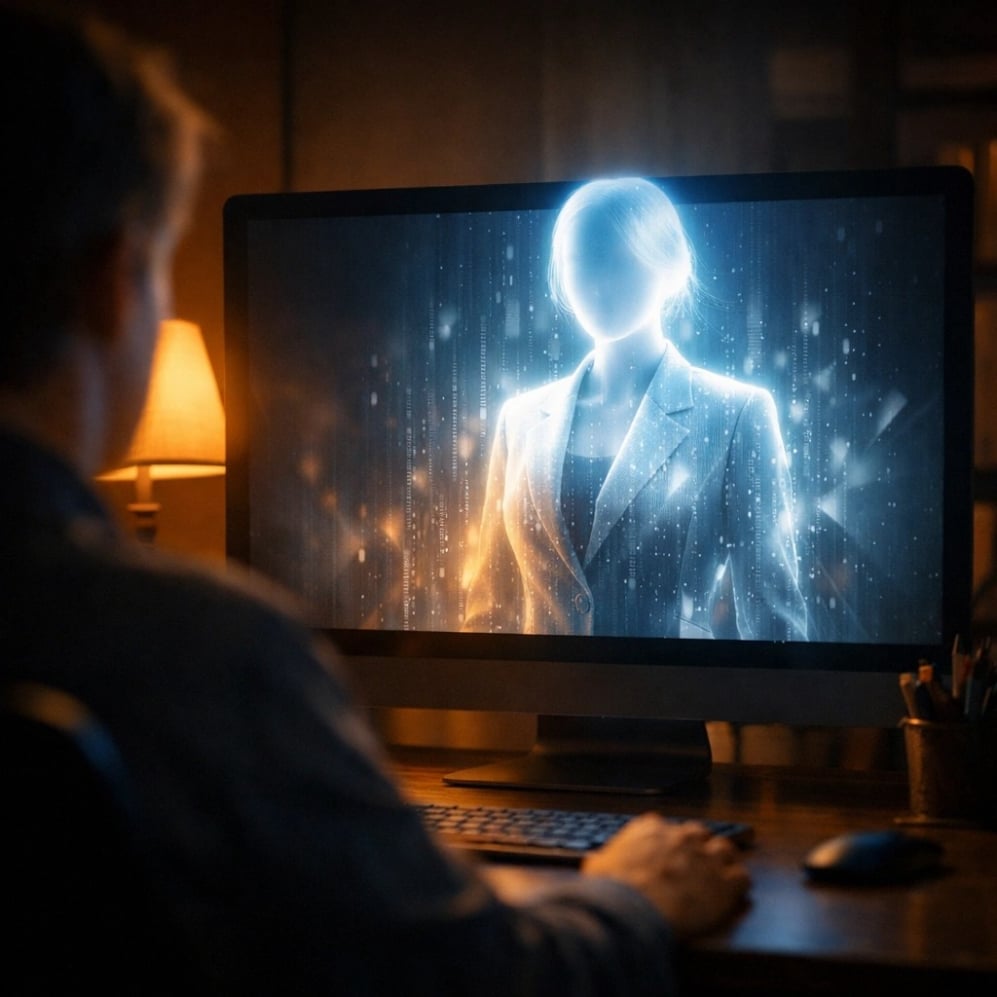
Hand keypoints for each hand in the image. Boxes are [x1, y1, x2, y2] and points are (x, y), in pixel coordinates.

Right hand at [580, 814, 750, 939]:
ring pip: (725, 848)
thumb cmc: (612, 889)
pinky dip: (738, 884)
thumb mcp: (599, 866)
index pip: (665, 827)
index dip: (668, 843)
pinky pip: (742, 876)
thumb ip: (607, 860)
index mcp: (650, 829)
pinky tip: (733, 894)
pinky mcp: (725, 882)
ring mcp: (705, 856)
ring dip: (723, 860)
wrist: (632, 908)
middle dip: (697, 847)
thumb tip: (599, 867)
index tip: (666, 855)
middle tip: (693, 866)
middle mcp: (680, 836)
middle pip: (697, 833)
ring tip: (719, 874)